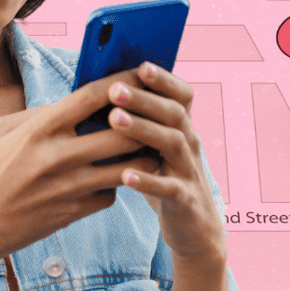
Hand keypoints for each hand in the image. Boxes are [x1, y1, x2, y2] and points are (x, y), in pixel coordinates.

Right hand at [0, 68, 162, 265]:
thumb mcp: (1, 131)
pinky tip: (114, 176)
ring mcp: (69, 188)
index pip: (91, 97)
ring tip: (148, 144)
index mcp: (39, 129)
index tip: (139, 74)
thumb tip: (74, 102)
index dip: (121, 82)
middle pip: (122, 132)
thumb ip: (40, 113)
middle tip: (154, 112)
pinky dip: (116, 184)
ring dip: (141, 155)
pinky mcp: (75, 213)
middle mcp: (58, 157)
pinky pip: (111, 194)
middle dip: (143, 120)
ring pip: (127, 167)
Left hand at [103, 62, 225, 259]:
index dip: (164, 79)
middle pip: (173, 113)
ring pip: (173, 143)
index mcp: (181, 127)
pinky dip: (148, 181)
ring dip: (144, 129)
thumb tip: (96, 91)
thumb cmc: (162, 176)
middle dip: (144, 99)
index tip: (141, 65)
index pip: (181, 95)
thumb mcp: (153, 146)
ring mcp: (189, 170)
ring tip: (114, 120)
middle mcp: (189, 142)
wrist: (193, 225)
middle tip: (115, 90)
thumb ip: (136, 121)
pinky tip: (126, 175)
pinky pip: (169, 188)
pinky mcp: (184, 199)